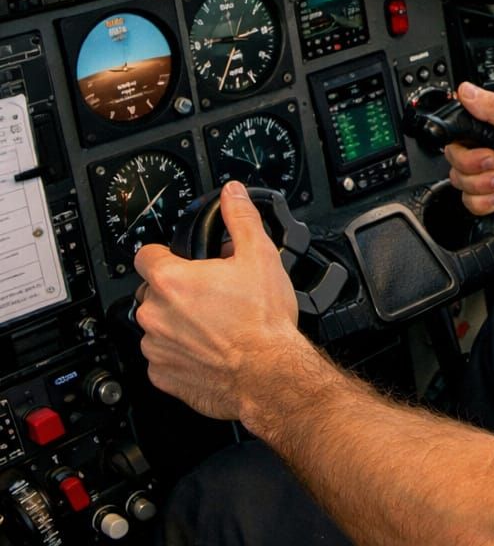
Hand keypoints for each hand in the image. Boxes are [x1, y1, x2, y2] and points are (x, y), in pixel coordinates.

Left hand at [133, 182, 301, 419]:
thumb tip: (232, 194)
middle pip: (153, 291)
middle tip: (211, 293)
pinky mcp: (163, 377)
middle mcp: (155, 315)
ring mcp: (156, 348)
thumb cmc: (263, 321)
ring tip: (214, 323)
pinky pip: (163, 357)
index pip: (146, 255)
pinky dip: (181, 353)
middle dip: (178, 289)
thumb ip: (241, 218)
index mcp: (172, 281)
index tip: (182, 260)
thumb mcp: (260, 255)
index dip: (165, 254)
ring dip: (177, 322)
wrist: (270, 375)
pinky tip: (210, 348)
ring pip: (157, 325)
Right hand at [444, 82, 493, 231]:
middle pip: (456, 155)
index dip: (464, 138)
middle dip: (475, 165)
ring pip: (461, 180)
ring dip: (484, 185)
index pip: (462, 125)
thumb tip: (466, 90)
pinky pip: (470, 201)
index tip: (482, 143)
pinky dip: (486, 202)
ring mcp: (492, 171)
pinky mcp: (493, 193)